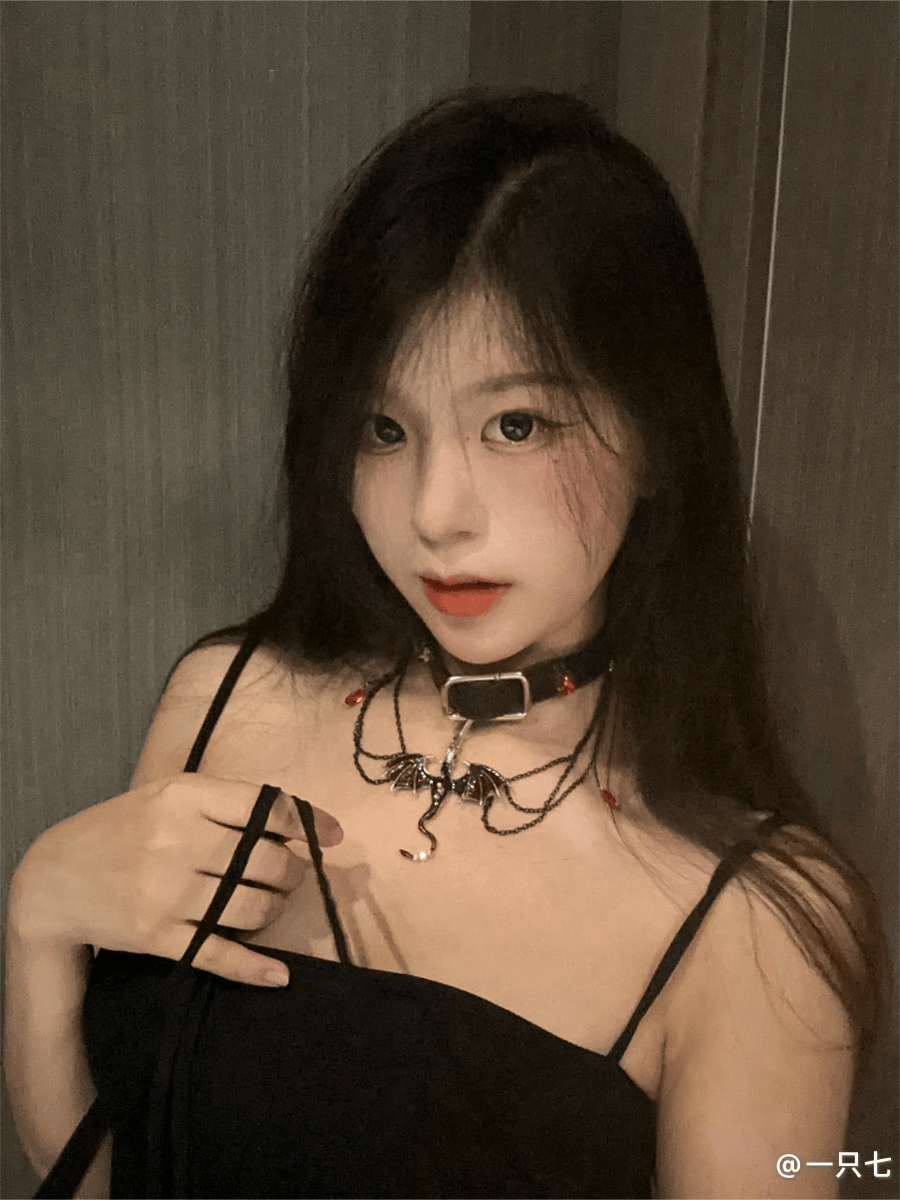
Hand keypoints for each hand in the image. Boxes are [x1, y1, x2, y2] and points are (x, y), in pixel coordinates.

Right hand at [8, 774, 342, 985]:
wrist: (55, 877)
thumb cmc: (124, 829)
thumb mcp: (169, 796)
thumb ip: (226, 803)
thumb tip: (295, 822)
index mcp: (186, 797)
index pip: (266, 808)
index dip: (308, 823)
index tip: (331, 836)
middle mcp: (179, 841)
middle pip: (267, 861)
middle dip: (293, 871)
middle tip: (289, 875)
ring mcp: (169, 892)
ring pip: (252, 906)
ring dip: (275, 908)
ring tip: (270, 903)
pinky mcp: (159, 935)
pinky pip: (219, 954)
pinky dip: (255, 967)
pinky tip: (279, 974)